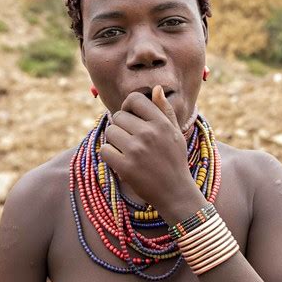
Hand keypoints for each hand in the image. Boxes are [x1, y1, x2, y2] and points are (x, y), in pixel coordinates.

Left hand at [100, 85, 197, 214]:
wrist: (176, 192)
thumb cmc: (175, 160)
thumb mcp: (175, 133)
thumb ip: (165, 110)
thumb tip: (155, 89)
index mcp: (161, 123)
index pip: (135, 99)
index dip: (128, 106)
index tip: (131, 117)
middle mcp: (149, 133)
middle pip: (118, 116)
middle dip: (121, 126)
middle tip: (130, 139)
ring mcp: (136, 150)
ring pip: (110, 132)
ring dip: (114, 141)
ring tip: (127, 150)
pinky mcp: (125, 167)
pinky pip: (105, 150)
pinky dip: (110, 155)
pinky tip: (121, 161)